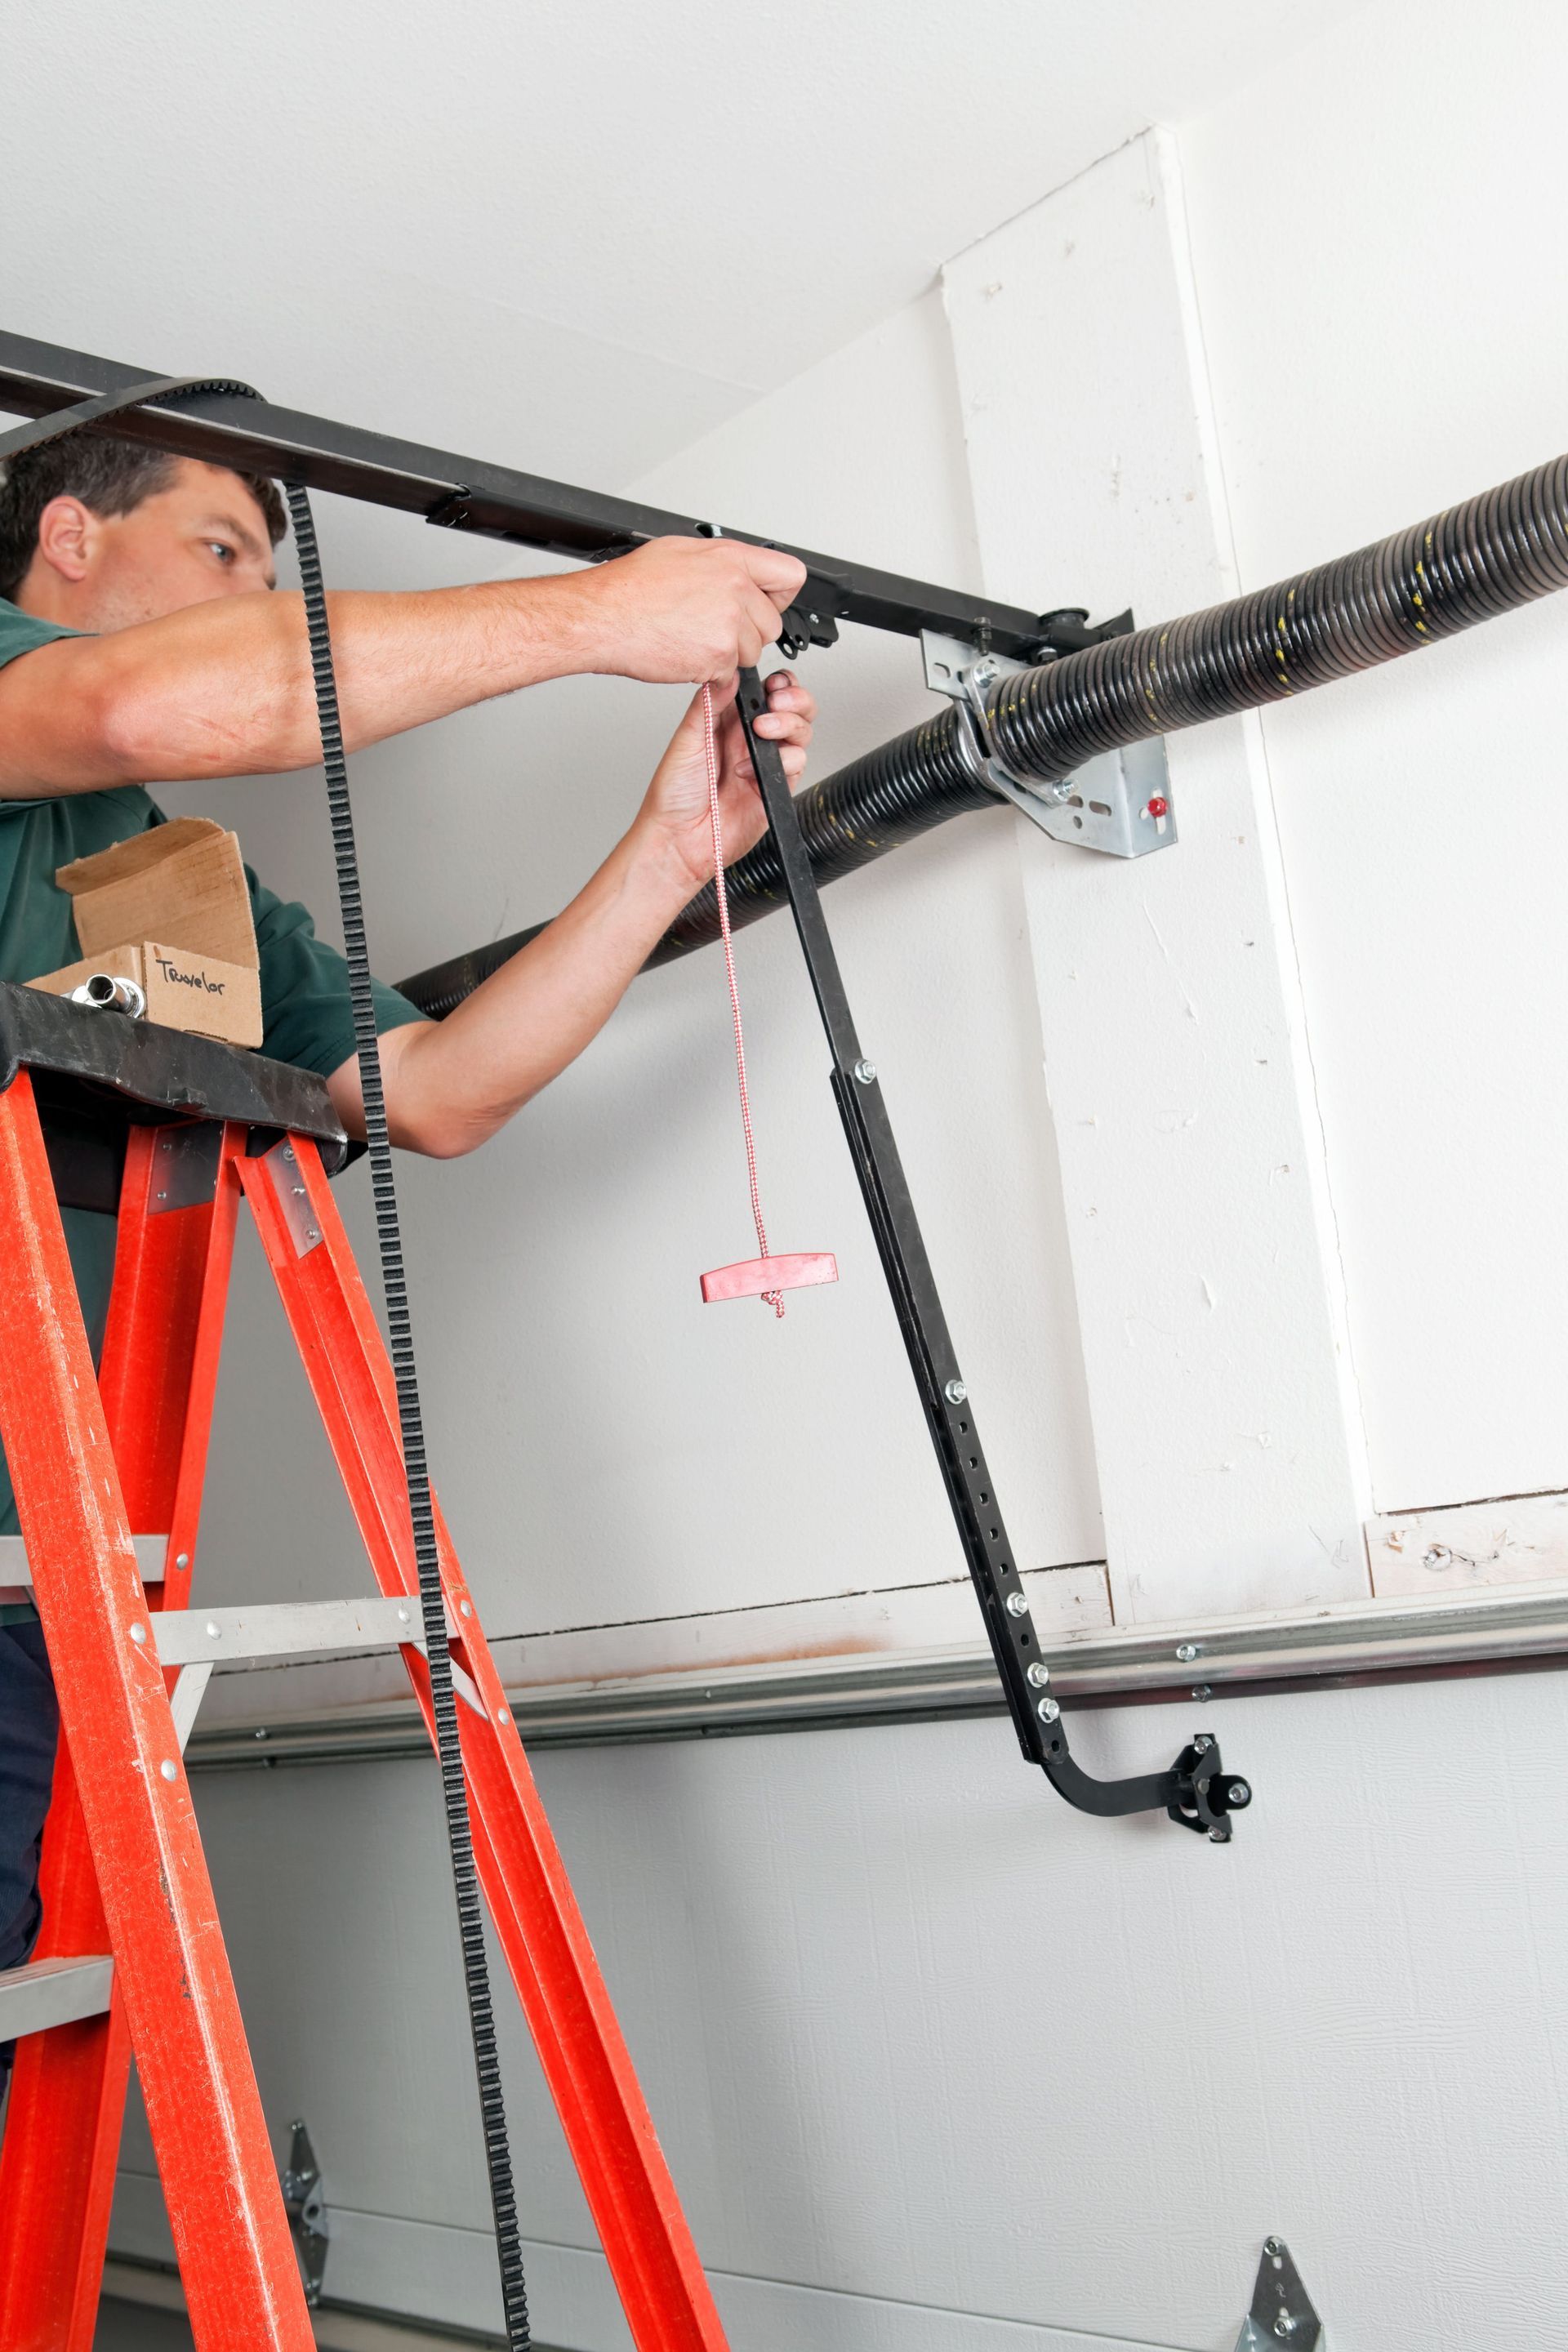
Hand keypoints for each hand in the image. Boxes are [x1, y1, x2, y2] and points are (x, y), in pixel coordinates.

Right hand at [572, 537, 806, 683]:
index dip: (778, 595)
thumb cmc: (629, 587)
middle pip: (772, 623)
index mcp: (730, 559)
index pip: (790, 576)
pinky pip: (729, 672)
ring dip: (728, 653)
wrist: (602, 617)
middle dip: (749, 632)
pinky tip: (685, 651)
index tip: (766, 603)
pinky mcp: (718, 657)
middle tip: (714, 628)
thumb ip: (720, 563)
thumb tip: (736, 571)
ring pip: (752, 652)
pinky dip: (709, 670)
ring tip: (693, 637)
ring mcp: (729, 624)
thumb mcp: (679, 552)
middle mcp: (735, 588)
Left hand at [634, 668, 815, 897]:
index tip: (771, 683)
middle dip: (794, 699)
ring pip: (800, 732)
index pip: (763, 692)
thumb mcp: (686, 740)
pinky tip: (757, 768)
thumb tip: (728, 674)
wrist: (679, 839)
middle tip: (777, 702)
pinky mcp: (774, 787)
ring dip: (790, 724)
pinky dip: (786, 759)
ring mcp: (764, 763)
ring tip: (764, 730)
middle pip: (792, 708)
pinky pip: (797, 764)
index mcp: (727, 723)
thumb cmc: (673, 797)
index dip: (776, 683)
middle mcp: (749, 740)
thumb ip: (709, 706)